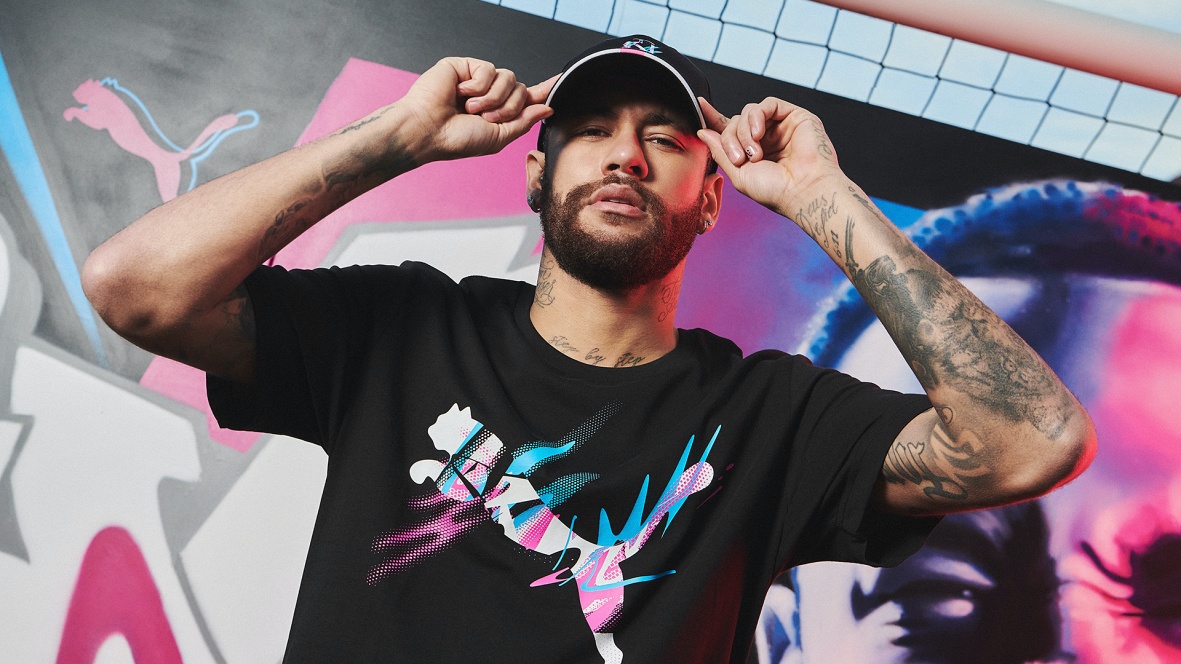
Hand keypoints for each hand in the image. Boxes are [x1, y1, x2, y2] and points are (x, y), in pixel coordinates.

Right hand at [401, 57, 556, 162]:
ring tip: (471, 109)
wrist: (428, 131)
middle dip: (509, 107)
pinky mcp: (466, 66)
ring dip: (493, 98)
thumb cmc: (457, 140)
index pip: (527, 98)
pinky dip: (478, 86)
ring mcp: (478, 78)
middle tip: (486, 118)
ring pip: (509, 78)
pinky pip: (489, 69)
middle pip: (522, 89)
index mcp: (498, 111)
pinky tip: (461, 93)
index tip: (560, 80)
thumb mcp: (498, 137)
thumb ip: (523, 122)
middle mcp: (490, 93)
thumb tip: (547, 107)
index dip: (544, 90)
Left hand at [697, 97, 843, 216]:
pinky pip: (767, 104)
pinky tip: (758, 134)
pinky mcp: (794, 115)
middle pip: (735, 122)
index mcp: (753, 152)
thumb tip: (703, 133)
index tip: (701, 105)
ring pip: (748, 113)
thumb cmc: (776, 190)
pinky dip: (757, 117)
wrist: (803, 191)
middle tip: (739, 159)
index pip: (730, 130)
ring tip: (753, 153)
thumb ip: (720, 151)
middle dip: (730, 139)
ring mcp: (780, 126)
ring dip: (743, 132)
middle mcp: (766, 138)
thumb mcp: (738, 175)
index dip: (714, 118)